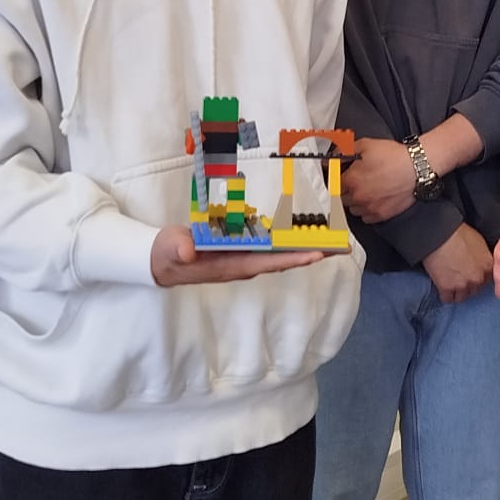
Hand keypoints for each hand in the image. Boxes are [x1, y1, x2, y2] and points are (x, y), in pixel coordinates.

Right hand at [150, 225, 325, 287]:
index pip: (267, 262)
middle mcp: (242, 264)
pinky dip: (286, 241)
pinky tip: (300, 234)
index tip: (315, 255)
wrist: (161, 262)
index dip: (291, 259)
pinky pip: (269, 247)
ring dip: (302, 247)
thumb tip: (188, 251)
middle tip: (338, 247)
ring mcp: (242, 258)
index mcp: (230, 265)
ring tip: (328, 240)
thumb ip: (179, 249)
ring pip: (278, 254)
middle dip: (308, 253)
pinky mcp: (239, 251)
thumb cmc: (167, 255)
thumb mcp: (170, 250)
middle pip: (281, 260)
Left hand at [341, 138, 417, 222]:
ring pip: (353, 209)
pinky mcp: (381, 214)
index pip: (333, 184)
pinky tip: (372, 200)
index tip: (340, 176)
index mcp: (351, 180)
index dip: (336, 179)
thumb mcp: (365, 145)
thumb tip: (330, 159)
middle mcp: (358, 196)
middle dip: (345, 190)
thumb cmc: (393, 156)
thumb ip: (343, 151)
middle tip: (354, 182)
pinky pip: (366, 218)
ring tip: (364, 191)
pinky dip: (366, 211)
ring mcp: (369, 207)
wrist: (416, 168)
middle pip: (341, 199)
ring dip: (355, 202)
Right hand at [422, 223, 492, 303]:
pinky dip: (444, 294)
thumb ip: (484, 256)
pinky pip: (447, 299)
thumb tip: (481, 262)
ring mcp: (463, 285)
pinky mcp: (447, 288)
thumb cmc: (458, 232)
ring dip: (456, 291)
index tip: (471, 273)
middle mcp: (478, 278)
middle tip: (458, 276)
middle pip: (475, 290)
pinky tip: (442, 286)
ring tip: (449, 282)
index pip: (487, 280)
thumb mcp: (479, 241)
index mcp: (488, 266)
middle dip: (468, 285)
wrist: (439, 234)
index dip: (478, 276)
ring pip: (462, 297)